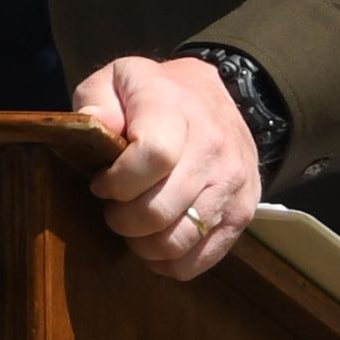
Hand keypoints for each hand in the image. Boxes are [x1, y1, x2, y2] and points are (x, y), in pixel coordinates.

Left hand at [74, 51, 259, 279]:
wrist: (214, 97)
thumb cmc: (155, 94)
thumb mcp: (118, 78)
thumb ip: (95, 98)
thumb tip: (98, 125)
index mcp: (175, 107)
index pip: (153, 156)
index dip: (117, 181)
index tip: (102, 182)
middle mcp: (212, 145)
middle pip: (158, 211)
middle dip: (122, 219)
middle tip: (115, 207)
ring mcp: (232, 181)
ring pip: (178, 241)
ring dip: (144, 244)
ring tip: (137, 223)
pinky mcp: (244, 210)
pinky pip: (202, 259)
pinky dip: (172, 261)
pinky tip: (159, 238)